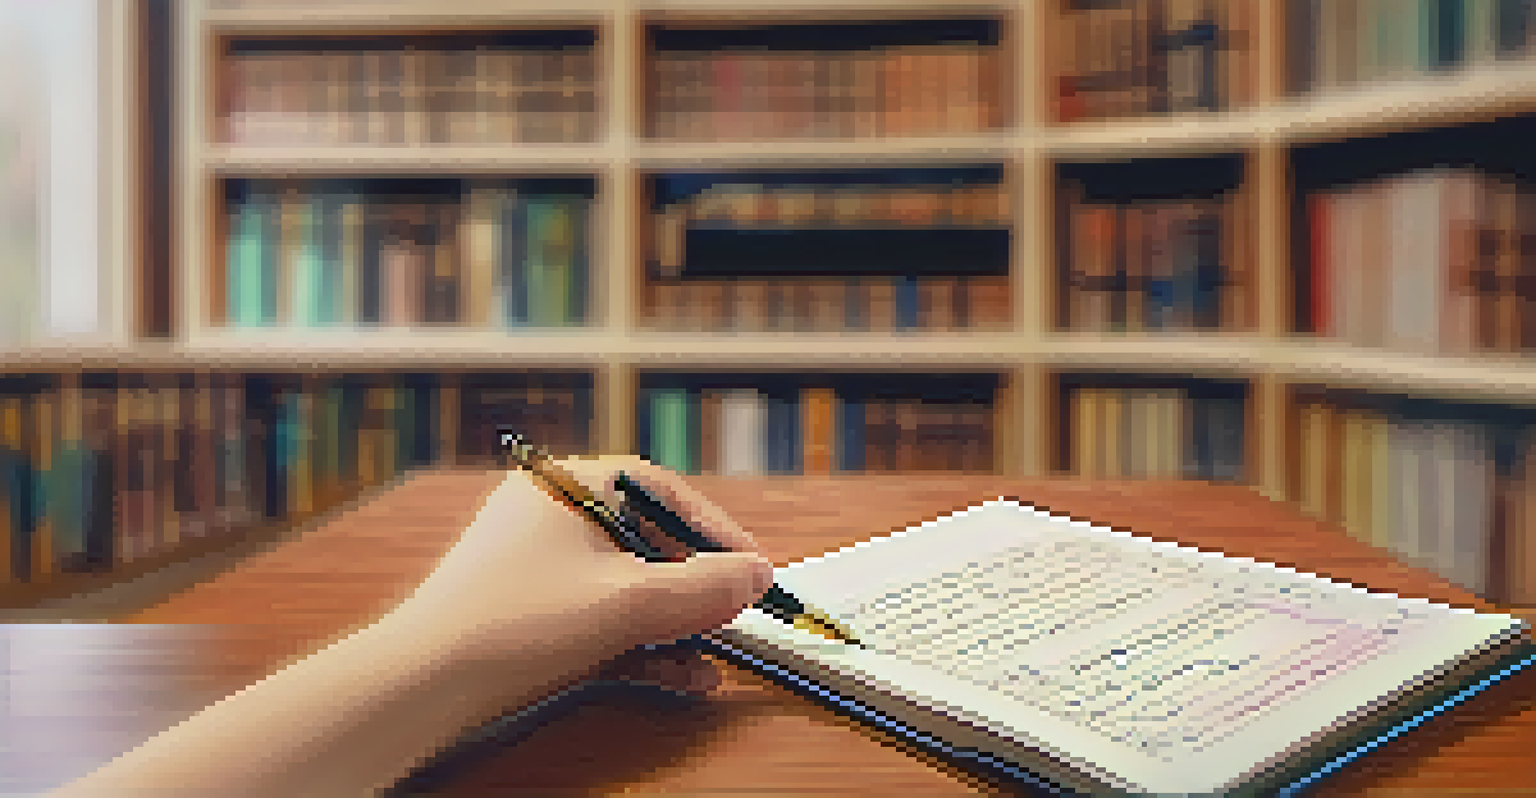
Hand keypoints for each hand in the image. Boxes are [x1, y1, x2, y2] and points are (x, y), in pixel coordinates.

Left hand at [402, 455, 773, 698]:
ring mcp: (536, 564)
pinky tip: (678, 678)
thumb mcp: (628, 602)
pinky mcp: (527, 611)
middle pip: (647, 541)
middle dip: (697, 587)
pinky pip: (599, 615)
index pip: (663, 490)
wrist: (425, 682)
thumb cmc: (515, 621)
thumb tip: (757, 576)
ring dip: (674, 624)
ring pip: (626, 586)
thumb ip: (703, 588)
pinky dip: (639, 642)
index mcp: (569, 485)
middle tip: (733, 616)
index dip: (715, 529)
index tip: (752, 567)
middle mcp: (551, 515)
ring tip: (712, 659)